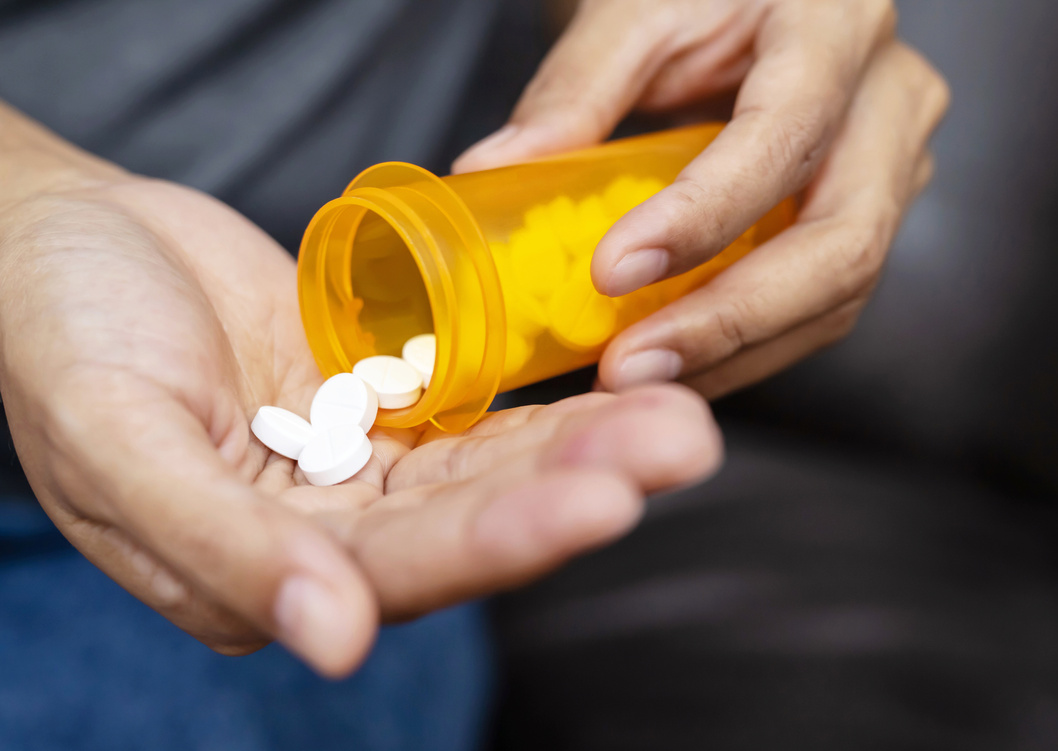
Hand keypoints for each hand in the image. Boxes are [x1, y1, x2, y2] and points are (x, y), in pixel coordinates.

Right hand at [0, 177, 721, 676]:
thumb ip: (221, 550)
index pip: (400, 571)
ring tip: (678, 423)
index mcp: (253, 574)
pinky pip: (472, 413)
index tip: (603, 503)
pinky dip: (540, 407)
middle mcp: (324, 534)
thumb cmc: (60, 336)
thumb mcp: (118, 444)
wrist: (62, 241)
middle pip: (468, 521)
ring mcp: (356, 467)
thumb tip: (332, 641)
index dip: (502, 540)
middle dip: (576, 487)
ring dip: (582, 447)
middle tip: (679, 447)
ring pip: (487, 469)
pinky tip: (617, 395)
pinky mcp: (377, 404)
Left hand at [454, 0, 948, 396]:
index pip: (784, 136)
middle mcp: (889, 102)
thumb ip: (576, 87)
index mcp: (837, 25)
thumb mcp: (639, 10)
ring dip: (733, 351)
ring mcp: (893, 167)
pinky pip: (821, 305)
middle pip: (840, 243)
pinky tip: (680, 361)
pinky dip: (747, 346)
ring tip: (638, 373)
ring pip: (837, 293)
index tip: (611, 270)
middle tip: (629, 364)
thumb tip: (493, 169)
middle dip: (728, 322)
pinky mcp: (870, 216)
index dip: (703, 216)